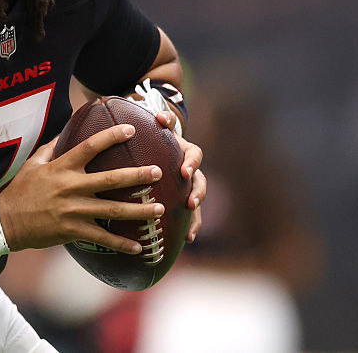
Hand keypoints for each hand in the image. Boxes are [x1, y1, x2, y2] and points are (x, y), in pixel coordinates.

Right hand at [0, 125, 164, 254]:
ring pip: (113, 210)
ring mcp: (73, 210)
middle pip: (111, 179)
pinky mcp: (73, 230)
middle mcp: (71, 187)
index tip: (131, 129)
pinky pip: (102, 238)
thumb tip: (65, 131)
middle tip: (158, 172)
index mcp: (62, 167)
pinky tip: (139, 247)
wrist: (6, 222)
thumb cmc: (20, 190)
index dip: (111, 136)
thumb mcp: (33, 164)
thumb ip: (51, 148)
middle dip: (138, 176)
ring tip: (160, 209)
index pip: (90, 147)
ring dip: (139, 211)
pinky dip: (122, 244)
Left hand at [155, 110, 205, 241]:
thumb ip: (163, 119)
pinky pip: (190, 215)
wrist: (156, 145)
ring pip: (197, 202)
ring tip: (190, 231)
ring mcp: (188, 186)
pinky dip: (191, 227)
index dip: (192, 163)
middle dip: (197, 193)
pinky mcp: (182, 199)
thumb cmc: (156, 134)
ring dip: (196, 216)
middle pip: (201, 182)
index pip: (195, 155)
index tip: (184, 171)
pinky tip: (187, 240)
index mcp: (187, 151)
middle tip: (190, 202)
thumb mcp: (159, 125)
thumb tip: (160, 116)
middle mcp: (191, 170)